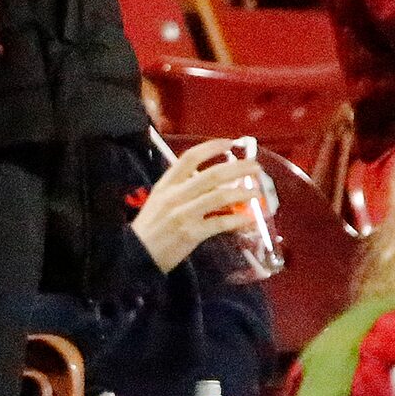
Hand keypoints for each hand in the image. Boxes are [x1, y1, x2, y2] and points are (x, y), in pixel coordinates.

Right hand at [132, 139, 275, 273]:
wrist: (137, 252)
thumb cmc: (151, 225)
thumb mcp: (160, 199)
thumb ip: (182, 189)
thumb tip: (214, 184)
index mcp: (166, 184)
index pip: (190, 158)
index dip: (211, 148)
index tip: (229, 143)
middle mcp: (175, 195)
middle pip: (211, 175)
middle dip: (237, 169)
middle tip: (255, 167)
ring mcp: (183, 214)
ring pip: (219, 197)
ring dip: (242, 194)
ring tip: (256, 193)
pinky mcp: (192, 233)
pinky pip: (220, 223)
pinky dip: (237, 220)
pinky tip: (249, 220)